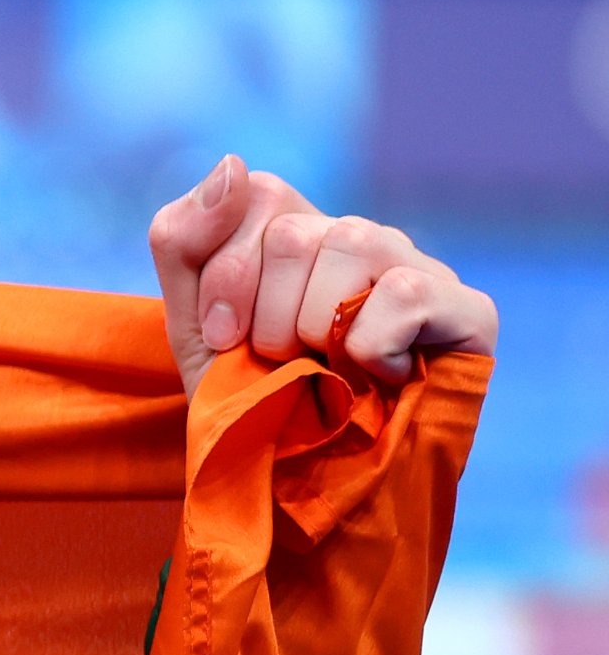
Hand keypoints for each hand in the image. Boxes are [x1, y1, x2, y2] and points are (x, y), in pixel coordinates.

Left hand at [148, 154, 493, 395]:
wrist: (292, 492)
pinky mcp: (467, 310)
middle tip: (278, 364)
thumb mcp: (193, 327)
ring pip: (348, 243)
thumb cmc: (250, 409)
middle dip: (262, 317)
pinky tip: (376, 376)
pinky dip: (370, 349)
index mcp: (299, 236)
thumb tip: (230, 163)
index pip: (257, 191)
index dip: (226, 274)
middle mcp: (361, 240)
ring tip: (323, 371)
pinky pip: (404, 293)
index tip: (222, 338)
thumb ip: (186, 240)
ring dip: (309, 330)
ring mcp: (417, 267)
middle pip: (294, 229)